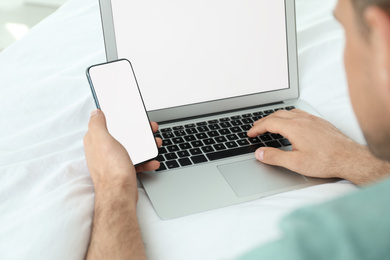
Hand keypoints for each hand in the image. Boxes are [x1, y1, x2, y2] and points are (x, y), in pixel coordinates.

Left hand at [83, 109, 161, 195]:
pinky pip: (136, 162)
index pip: (105, 124)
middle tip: (149, 129)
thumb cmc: (111, 170)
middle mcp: (103, 151)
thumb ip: (97, 124)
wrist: (119, 195)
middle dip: (136, 132)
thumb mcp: (103, 140)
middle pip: (122, 136)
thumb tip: (95, 112)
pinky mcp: (123, 171)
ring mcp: (113, 162)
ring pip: (131, 148)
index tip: (130, 116)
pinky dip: (145, 161)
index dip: (118, 119)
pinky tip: (152, 161)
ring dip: (144, 146)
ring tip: (155, 144)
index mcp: (95, 141)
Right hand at [247, 109, 381, 183]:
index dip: (257, 128)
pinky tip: (291, 122)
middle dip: (264, 120)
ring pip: (289, 112)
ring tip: (270, 123)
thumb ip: (274, 157)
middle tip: (256, 128)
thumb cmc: (326, 160)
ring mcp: (312, 119)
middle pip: (277, 114)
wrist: (350, 158)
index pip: (269, 123)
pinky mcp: (320, 122)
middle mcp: (303, 120)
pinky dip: (289, 116)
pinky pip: (300, 113)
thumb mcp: (295, 163)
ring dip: (276, 116)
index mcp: (294, 128)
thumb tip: (259, 153)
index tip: (251, 133)